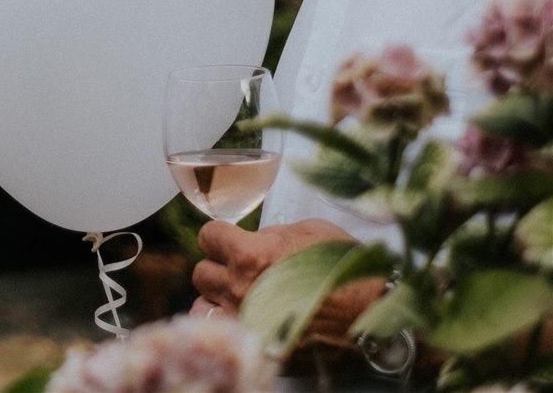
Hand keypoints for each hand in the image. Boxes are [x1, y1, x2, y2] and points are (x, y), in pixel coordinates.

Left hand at [192, 218, 380, 344]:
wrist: (376, 315)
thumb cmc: (347, 269)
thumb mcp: (310, 232)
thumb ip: (271, 233)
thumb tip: (253, 238)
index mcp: (251, 255)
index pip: (207, 237)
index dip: (219, 238)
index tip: (229, 241)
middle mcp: (241, 289)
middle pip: (202, 272)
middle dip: (218, 268)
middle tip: (237, 270)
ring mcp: (246, 321)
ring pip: (203, 305)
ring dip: (216, 299)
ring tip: (237, 297)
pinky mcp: (255, 346)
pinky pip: (219, 334)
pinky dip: (224, 326)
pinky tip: (241, 319)